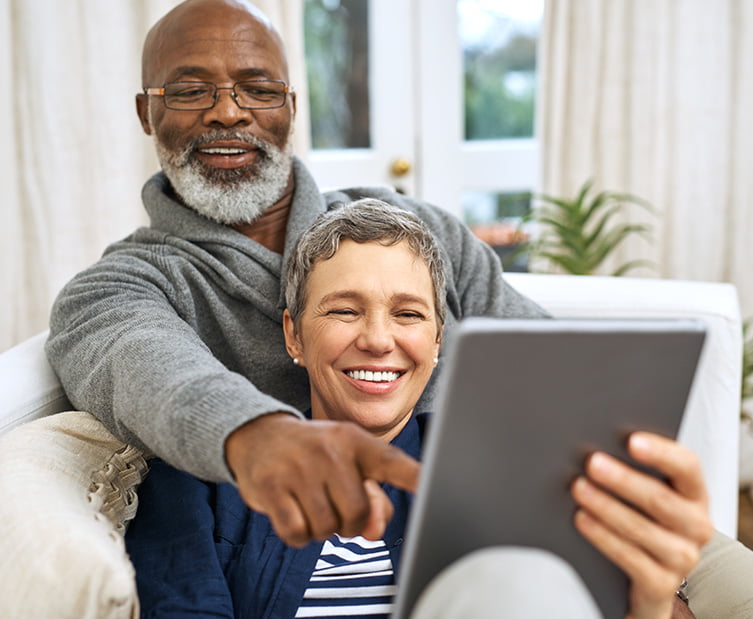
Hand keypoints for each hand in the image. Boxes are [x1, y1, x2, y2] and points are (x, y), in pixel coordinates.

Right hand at [225, 413, 419, 546]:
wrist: (259, 436)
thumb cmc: (314, 455)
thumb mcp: (347, 463)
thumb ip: (372, 499)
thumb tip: (373, 531)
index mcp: (356, 442)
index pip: (392, 463)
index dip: (416, 478)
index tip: (433, 488)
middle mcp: (331, 451)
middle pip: (358, 514)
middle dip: (349, 523)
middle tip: (335, 506)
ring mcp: (299, 468)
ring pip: (328, 529)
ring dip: (322, 529)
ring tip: (312, 504)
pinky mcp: (272, 487)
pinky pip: (297, 534)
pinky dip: (299, 534)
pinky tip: (294, 512)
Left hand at [571, 432, 712, 618]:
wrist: (647, 576)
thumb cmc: (643, 519)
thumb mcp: (645, 494)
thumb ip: (633, 469)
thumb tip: (598, 444)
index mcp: (694, 494)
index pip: (687, 467)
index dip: (661, 453)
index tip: (631, 441)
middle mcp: (696, 525)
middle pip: (659, 498)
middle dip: (623, 479)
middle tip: (591, 462)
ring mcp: (682, 557)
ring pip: (641, 528)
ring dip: (606, 506)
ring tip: (578, 488)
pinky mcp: (661, 584)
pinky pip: (630, 558)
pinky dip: (602, 536)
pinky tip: (581, 519)